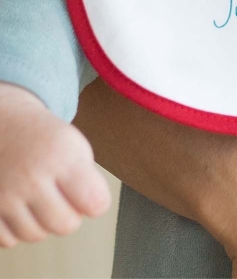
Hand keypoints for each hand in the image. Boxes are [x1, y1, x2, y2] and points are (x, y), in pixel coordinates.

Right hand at [0, 83, 110, 246]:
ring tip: (40, 198)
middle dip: (71, 216)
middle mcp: (31, 178)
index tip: (93, 196)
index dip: (97, 202)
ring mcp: (4, 196)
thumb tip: (91, 212)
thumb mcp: (74, 145)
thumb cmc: (43, 139)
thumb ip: (87, 178)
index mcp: (62, 156)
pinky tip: (20, 207)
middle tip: (65, 199)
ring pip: (36, 236)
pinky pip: (8, 240)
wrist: (2, 126)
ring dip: (42, 223)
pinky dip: (16, 229)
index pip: (95, 202)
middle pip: (65, 225)